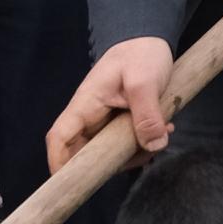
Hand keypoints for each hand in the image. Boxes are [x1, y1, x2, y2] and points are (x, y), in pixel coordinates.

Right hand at [47, 36, 173, 171]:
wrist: (151, 39)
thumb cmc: (141, 53)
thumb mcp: (145, 81)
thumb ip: (147, 113)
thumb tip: (153, 145)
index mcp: (86, 104)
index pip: (60, 137)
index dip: (59, 163)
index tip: (71, 184)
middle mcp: (90, 116)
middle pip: (83, 152)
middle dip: (109, 164)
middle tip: (140, 156)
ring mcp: (104, 120)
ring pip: (108, 151)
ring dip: (132, 153)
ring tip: (160, 136)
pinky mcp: (120, 122)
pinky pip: (125, 143)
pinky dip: (143, 143)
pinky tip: (163, 129)